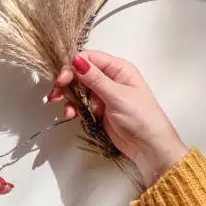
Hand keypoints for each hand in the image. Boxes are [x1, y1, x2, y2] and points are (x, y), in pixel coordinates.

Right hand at [48, 50, 188, 186]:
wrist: (149, 147)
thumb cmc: (141, 117)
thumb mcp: (117, 96)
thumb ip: (95, 79)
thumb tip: (76, 60)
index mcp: (118, 69)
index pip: (90, 58)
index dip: (73, 66)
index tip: (62, 79)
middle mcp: (110, 78)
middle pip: (81, 73)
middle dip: (67, 82)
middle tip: (56, 93)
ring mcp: (103, 95)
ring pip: (78, 90)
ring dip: (69, 98)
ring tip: (66, 110)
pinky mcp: (99, 110)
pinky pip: (81, 105)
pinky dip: (74, 109)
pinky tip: (72, 115)